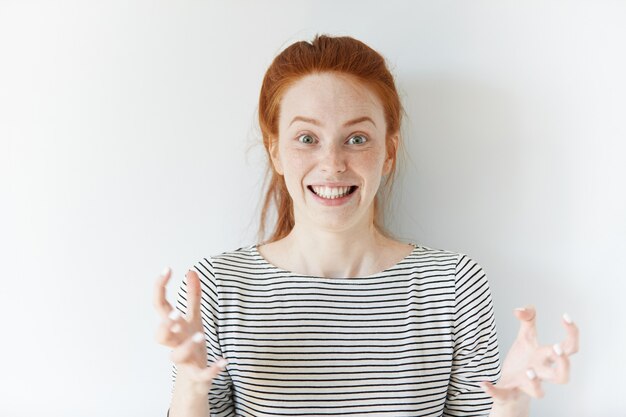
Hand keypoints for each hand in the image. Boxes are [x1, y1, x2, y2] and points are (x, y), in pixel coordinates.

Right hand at [154, 267, 226, 394]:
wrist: (194, 378)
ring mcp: (185, 360)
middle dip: (165, 326)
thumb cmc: (190, 344)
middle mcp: (175, 343)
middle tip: (175, 314)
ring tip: (202, 335)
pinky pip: (202, 374)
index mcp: (174, 327)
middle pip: (160, 336)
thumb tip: (191, 271)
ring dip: (187, 345)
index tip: (167, 269)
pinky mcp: (197, 374)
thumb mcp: (193, 319)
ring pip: (177, 356)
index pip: (160, 307)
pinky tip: (224, 361)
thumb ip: (192, 296)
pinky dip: (212, 369)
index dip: (160, 288)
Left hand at [480, 306, 578, 403]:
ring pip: (538, 392)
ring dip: (533, 381)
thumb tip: (522, 308)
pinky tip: (483, 383)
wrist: (511, 386)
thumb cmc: (524, 360)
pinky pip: (503, 396)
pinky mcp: (508, 394)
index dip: (572, 334)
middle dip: (562, 363)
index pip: (569, 349)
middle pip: (561, 376)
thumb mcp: (525, 338)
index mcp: (546, 359)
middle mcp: (541, 375)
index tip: (565, 316)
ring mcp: (525, 387)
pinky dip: (493, 391)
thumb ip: (528, 320)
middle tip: (555, 347)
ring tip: (527, 370)